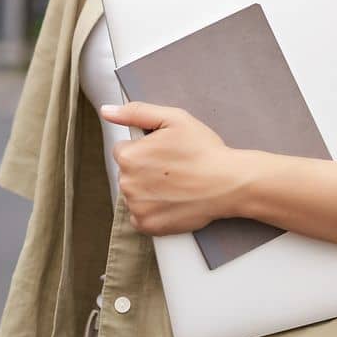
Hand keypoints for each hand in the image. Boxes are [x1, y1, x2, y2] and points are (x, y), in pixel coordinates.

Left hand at [99, 102, 243, 235]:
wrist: (228, 183)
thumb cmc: (204, 151)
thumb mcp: (174, 119)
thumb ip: (136, 112)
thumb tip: (107, 111)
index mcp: (129, 157)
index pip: (124, 150)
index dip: (145, 149)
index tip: (166, 152)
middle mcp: (127, 184)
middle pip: (128, 173)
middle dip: (145, 169)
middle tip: (174, 167)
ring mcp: (136, 207)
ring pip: (134, 194)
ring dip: (148, 190)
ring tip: (177, 184)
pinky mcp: (147, 225)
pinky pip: (140, 216)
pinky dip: (153, 210)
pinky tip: (172, 200)